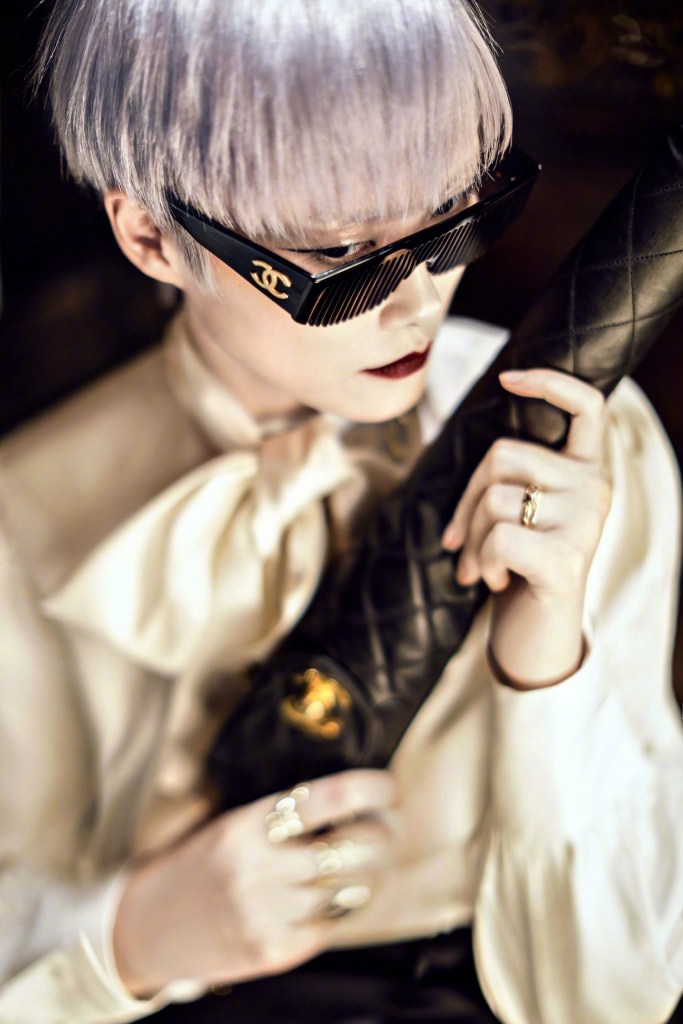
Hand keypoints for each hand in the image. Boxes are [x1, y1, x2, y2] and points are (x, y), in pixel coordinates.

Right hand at [113, 769, 397, 996]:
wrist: (145, 929)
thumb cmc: (193, 865)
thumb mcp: (226, 823)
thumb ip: (276, 813)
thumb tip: (342, 796)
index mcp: (247, 825)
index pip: (322, 798)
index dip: (366, 789)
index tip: (391, 786)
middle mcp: (259, 868)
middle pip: (348, 846)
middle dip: (378, 834)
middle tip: (384, 827)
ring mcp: (267, 913)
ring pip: (348, 889)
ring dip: (368, 874)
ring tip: (367, 863)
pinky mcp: (273, 951)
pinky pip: (330, 926)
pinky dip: (344, 908)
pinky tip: (342, 896)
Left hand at [442, 368, 611, 688]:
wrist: (540, 635)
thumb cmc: (521, 568)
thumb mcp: (521, 514)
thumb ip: (511, 477)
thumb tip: (454, 445)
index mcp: (588, 471)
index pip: (587, 406)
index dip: (549, 383)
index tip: (509, 378)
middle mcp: (596, 489)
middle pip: (503, 456)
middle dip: (466, 501)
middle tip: (457, 543)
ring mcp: (586, 522)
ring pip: (494, 498)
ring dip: (471, 539)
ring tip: (479, 567)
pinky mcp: (567, 557)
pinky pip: (498, 537)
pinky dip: (481, 562)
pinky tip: (492, 581)